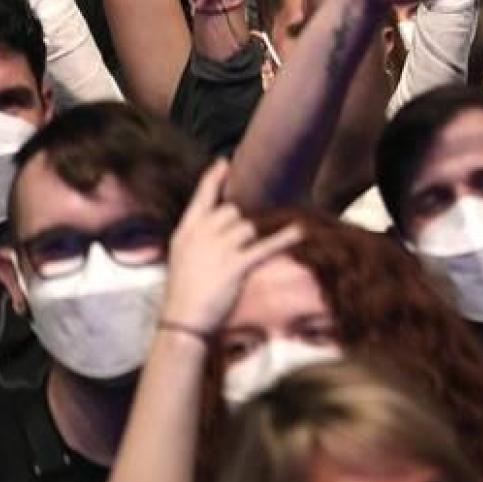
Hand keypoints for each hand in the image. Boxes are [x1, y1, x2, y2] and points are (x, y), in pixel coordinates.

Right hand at [160, 161, 302, 332]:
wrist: (183, 320)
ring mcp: (219, 248)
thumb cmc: (185, 291)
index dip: (213, 179)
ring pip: (248, 227)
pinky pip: (265, 245)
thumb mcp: (182, 256)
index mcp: (185, 232)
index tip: (224, 161)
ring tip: (236, 262)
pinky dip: (285, 238)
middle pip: (232, 211)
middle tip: (232, 249)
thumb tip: (224, 220)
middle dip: (239, 226)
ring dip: (251, 241)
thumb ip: (199, 235)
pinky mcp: (236, 265)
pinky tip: (300, 230)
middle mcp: (201, 235)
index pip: (202, 198)